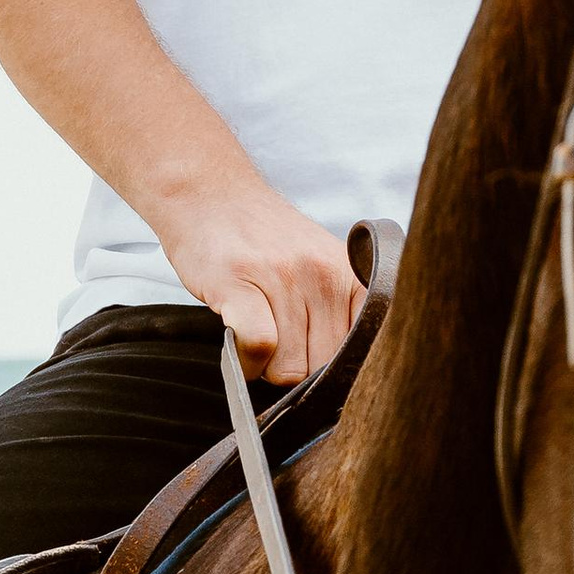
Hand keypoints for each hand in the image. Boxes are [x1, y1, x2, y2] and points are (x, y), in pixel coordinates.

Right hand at [159, 182, 361, 383]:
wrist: (208, 192)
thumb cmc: (262, 241)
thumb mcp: (317, 267)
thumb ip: (336, 316)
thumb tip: (339, 381)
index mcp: (350, 276)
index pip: (365, 352)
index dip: (339, 374)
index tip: (318, 368)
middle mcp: (323, 274)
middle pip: (322, 368)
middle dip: (296, 369)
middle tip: (275, 341)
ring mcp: (283, 275)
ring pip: (289, 365)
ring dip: (265, 365)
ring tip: (253, 331)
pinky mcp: (239, 281)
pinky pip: (259, 345)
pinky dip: (246, 360)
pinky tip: (238, 342)